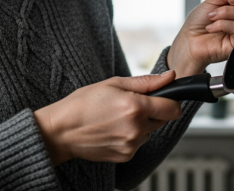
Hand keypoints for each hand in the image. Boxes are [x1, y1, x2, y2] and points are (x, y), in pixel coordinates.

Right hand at [33, 71, 181, 164]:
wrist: (61, 131)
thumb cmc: (82, 104)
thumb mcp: (114, 83)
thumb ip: (147, 82)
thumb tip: (170, 77)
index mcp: (135, 107)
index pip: (173, 108)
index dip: (171, 101)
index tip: (163, 97)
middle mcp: (136, 129)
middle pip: (163, 119)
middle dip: (153, 111)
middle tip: (131, 104)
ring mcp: (131, 145)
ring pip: (150, 132)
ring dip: (141, 124)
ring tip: (117, 117)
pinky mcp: (126, 156)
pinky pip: (138, 143)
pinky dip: (131, 136)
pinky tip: (113, 129)